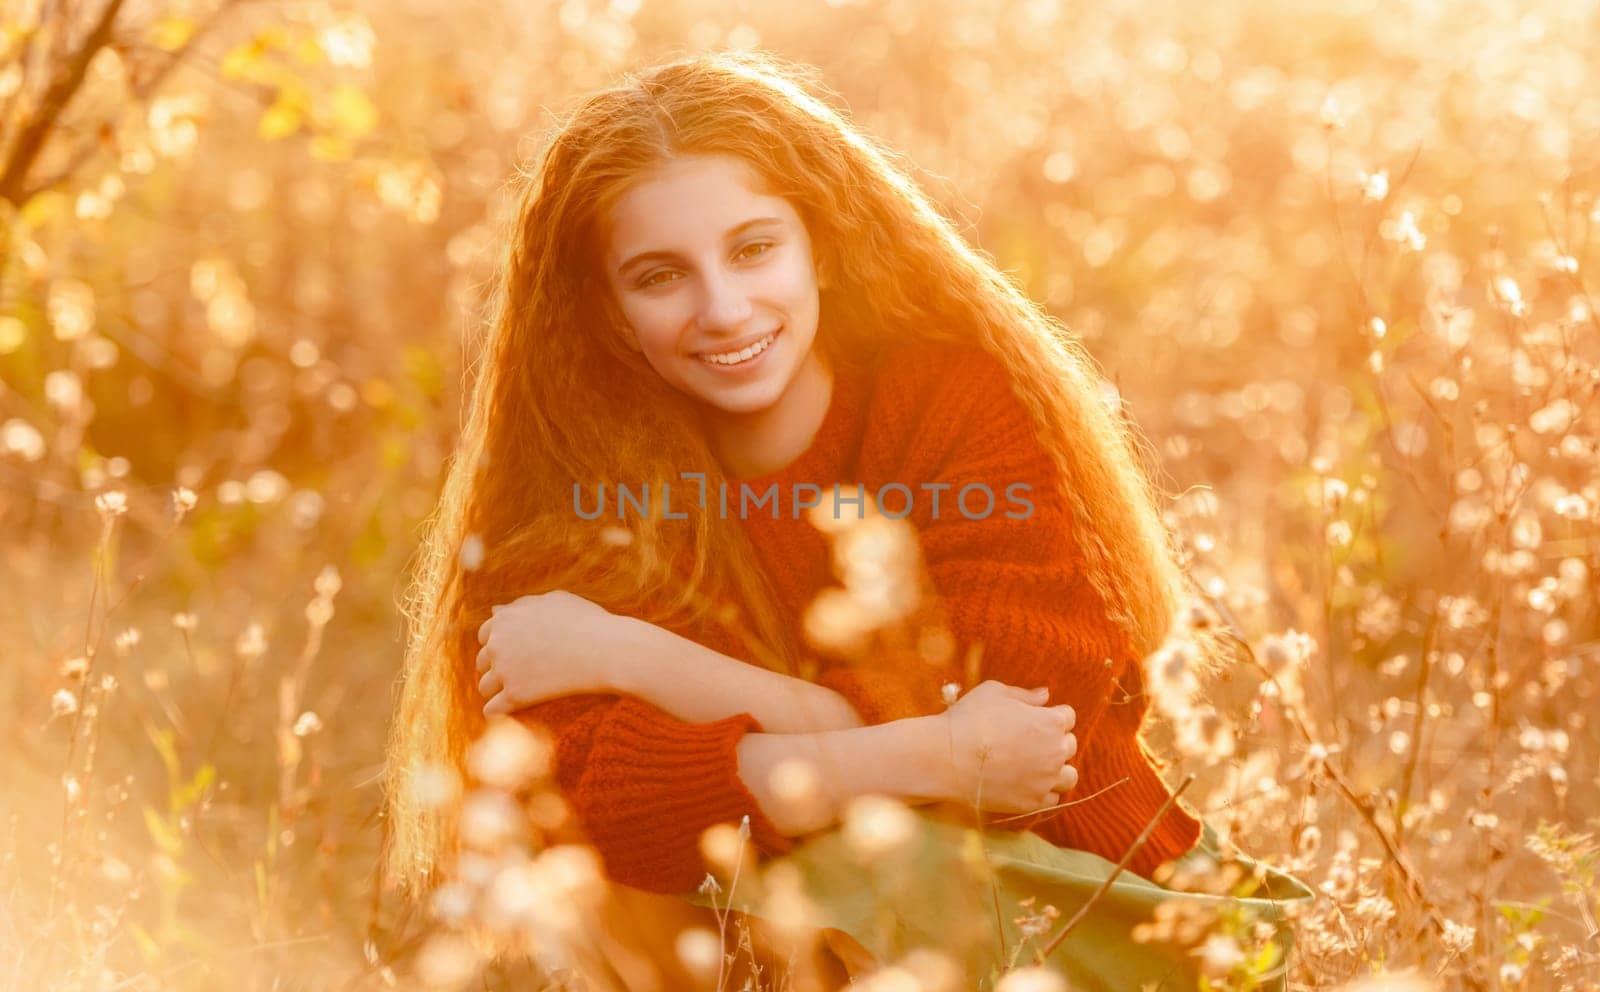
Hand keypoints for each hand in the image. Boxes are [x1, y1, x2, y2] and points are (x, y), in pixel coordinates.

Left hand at [475, 590, 637, 716]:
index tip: (515, 655)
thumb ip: (521, 605)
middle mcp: (498, 644)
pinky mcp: (515, 695)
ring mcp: (505, 670)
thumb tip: (495, 610)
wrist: (608, 651)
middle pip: (481, 662)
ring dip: (496, 692)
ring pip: (484, 687)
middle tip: (517, 676)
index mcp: (504, 619)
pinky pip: (492, 710)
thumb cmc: (587, 623)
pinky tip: (510, 713)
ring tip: (514, 696)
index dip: (499, 645)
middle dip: (495, 668)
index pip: (485, 636)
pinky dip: (498, 712)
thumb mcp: (554, 601)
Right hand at [937, 680, 1077, 814]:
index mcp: (1051, 722)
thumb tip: (1045, 695)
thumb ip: (1025, 695)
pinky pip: (1052, 799)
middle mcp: (1055, 752)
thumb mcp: (994, 692)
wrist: (945, 759)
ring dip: (1058, 769)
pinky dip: (1043, 791)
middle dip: (1054, 740)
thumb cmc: (968, 719)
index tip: (1033, 718)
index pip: (1068, 716)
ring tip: (1037, 766)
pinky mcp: (1032, 802)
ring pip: (1068, 777)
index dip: (1051, 715)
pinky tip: (1026, 782)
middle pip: (1070, 745)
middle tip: (1029, 740)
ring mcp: (1045, 780)